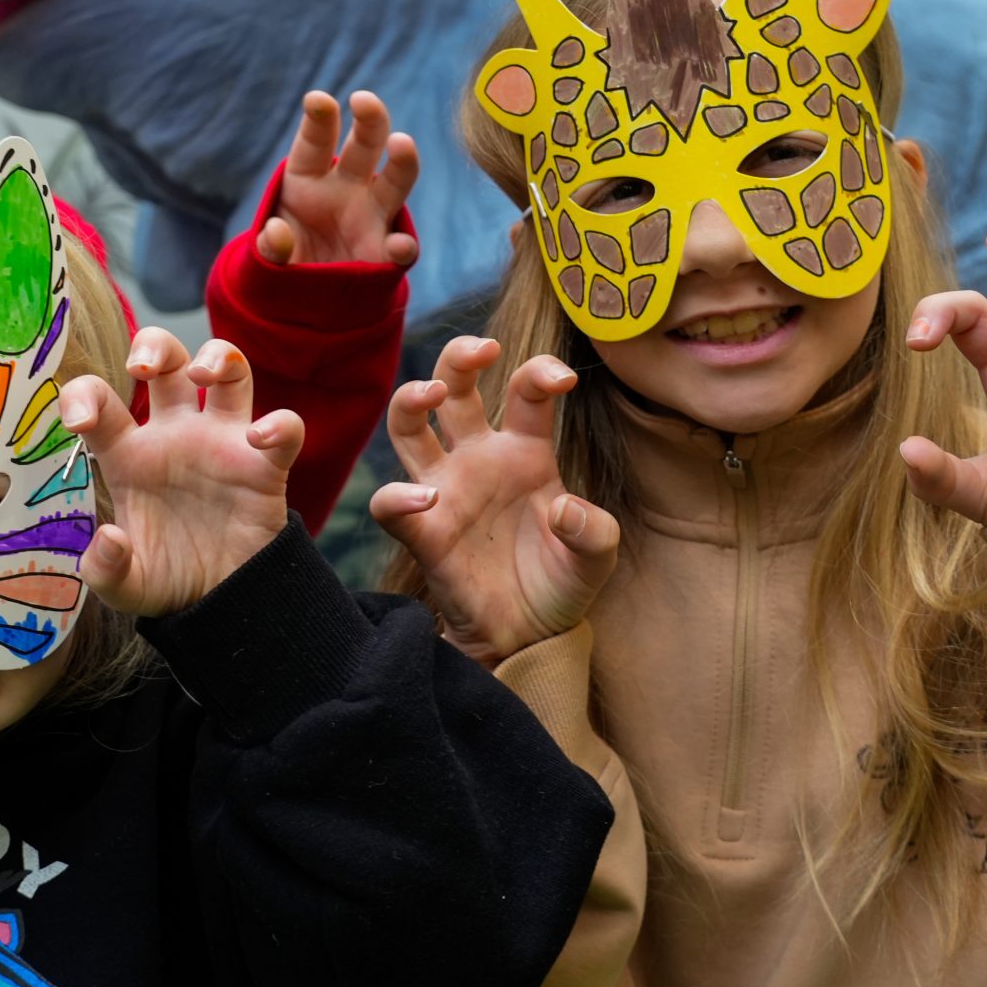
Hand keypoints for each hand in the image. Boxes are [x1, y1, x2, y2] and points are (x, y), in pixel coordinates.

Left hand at [59, 327, 302, 616]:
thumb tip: (109, 539)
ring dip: (219, 355)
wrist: (219, 603)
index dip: (83, 396)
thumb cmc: (166, 580)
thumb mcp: (126, 587)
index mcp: (130, 455)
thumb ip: (107, 570)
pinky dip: (280, 423)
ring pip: (228, 369)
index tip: (79, 421)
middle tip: (141, 365)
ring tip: (204, 373)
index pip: (101, 402)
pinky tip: (260, 438)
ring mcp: (222, 443)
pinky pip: (284, 427)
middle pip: (168, 361)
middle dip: (155, 345)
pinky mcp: (265, 465)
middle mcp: (175, 436)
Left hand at [256, 90, 418, 267]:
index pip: (315, 140)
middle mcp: (345, 187)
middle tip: (364, 101)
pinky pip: (399, 248)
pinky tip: (397, 247)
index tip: (317, 99)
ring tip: (402, 144)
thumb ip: (269, 247)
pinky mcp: (385, 253)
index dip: (318, 118)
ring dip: (401, 159)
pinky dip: (401, 248)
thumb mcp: (267, 257)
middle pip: (363, 146)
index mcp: (306, 178)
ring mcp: (371, 216)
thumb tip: (277, 233)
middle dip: (368, 119)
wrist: (302, 299)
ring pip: (394, 181)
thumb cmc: (285, 261)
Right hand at [372, 337, 618, 663]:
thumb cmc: (560, 584)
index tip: (563, 379)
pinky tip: (426, 499)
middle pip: (453, 387)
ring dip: (411, 400)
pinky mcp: (423, 532)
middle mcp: (478, 459)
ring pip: (409, 426)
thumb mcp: (595, 558)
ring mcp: (446, 491)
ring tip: (429, 393)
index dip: (539, 372)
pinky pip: (391, 504)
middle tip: (482, 348)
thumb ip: (593, 531)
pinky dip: (398, 497)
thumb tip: (564, 509)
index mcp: (526, 452)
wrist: (529, 638)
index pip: (525, 392)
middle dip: (459, 357)